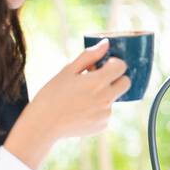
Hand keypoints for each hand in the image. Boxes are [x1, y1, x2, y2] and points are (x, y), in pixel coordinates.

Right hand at [5, 38, 129, 168]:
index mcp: (98, 82)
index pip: (122, 67)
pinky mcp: (103, 125)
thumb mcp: (68, 71)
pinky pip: (106, 113)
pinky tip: (81, 111)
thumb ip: (89, 56)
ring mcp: (106, 113)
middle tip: (99, 80)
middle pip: (126, 83)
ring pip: (114, 98)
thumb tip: (106, 43)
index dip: (113, 64)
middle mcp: (106, 98)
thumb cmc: (52, 94)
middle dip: (116, 78)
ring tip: (81, 99)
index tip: (103, 66)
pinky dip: (98, 110)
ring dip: (104, 95)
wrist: (43, 125)